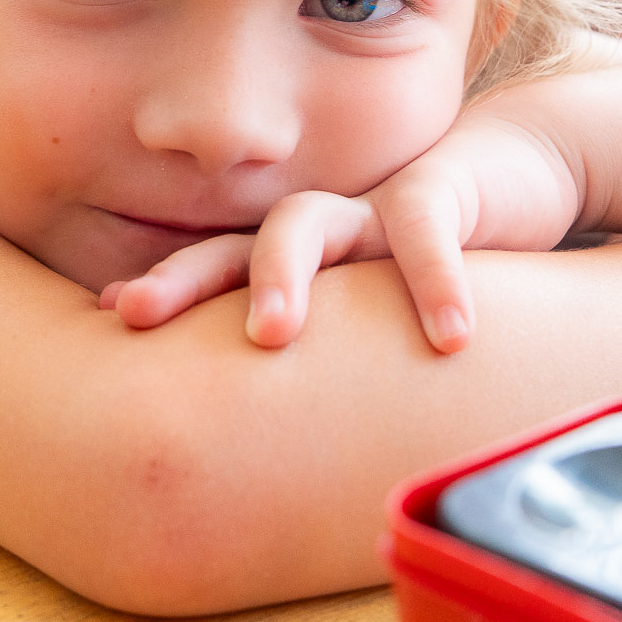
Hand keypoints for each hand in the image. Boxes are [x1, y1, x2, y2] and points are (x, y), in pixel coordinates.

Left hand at [100, 110, 583, 351]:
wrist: (516, 169)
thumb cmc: (430, 259)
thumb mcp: (374, 313)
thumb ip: (328, 359)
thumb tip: (274, 452)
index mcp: (295, 259)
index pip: (211, 274)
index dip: (161, 292)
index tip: (104, 319)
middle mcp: (317, 229)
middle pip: (230, 246)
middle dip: (181, 278)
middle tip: (132, 312)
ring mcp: (367, 207)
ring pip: (304, 226)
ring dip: (282, 275)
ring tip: (270, 334)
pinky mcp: (437, 191)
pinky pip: (423, 233)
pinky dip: (434, 281)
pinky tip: (450, 338)